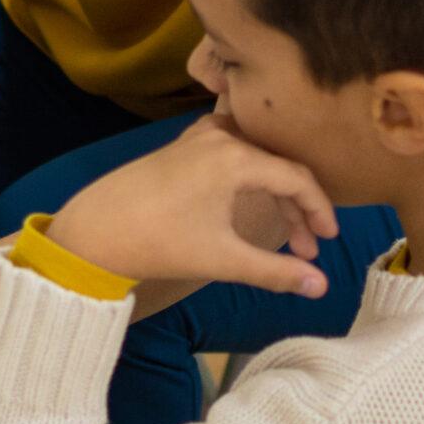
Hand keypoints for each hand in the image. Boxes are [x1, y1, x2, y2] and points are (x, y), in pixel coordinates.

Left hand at [47, 116, 339, 296]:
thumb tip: (321, 288)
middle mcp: (219, 136)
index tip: (329, 241)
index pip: (297, 177)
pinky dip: (250, 180)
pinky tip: (248, 208)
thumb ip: (276, 272)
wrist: (95, 231)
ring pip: (255, 160)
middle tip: (307, 250)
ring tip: (283, 235)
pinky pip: (232, 154)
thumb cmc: (158, 242)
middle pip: (277, 166)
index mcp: (235, 157)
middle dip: (297, 209)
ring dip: (273, 194)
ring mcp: (197, 137)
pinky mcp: (182, 146)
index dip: (320, 210)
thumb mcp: (223, 259)